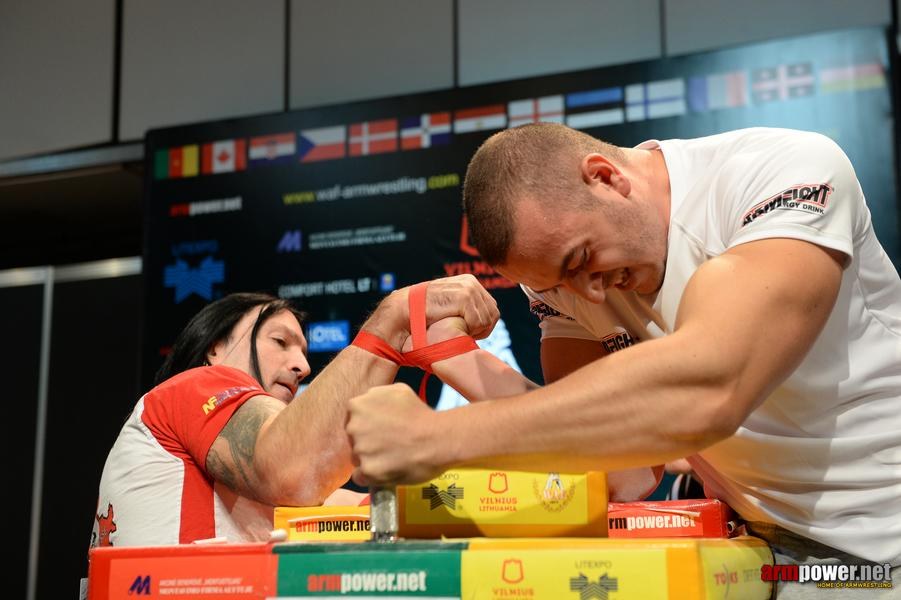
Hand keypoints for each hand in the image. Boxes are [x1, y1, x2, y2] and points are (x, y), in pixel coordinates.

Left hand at [346, 383, 445, 485]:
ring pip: (357, 458)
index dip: (367, 426)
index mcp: (357, 406)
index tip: (381, 431)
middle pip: (353, 439)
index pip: (353, 419)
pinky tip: (386, 472)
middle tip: (388, 445)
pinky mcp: (368, 470)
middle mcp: (353, 427)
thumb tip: (370, 405)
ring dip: (370, 459)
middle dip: (367, 442)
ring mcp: (359, 449)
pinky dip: (371, 477)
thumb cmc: (421, 414)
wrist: (437, 438)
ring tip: (392, 458)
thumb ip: (377, 396)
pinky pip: (361, 477)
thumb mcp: (397, 390)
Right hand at [363, 275, 498, 350]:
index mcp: (469, 282)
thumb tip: (488, 321)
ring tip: (456, 330)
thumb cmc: (424, 317)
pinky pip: (478, 322)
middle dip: (481, 329)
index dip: (483, 325)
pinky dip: (469, 330)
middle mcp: (470, 282)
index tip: (468, 332)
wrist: (404, 314)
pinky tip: (454, 328)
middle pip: (493, 314)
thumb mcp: (448, 306)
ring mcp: (468, 288)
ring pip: (487, 319)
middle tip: (462, 333)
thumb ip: (465, 308)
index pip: (492, 308)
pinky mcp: (463, 297)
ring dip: (474, 330)